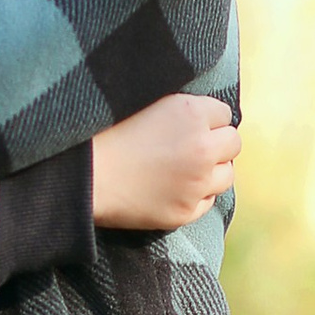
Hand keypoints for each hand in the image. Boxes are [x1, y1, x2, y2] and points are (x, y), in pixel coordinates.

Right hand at [89, 92, 239, 232]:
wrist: (81, 177)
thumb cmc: (104, 133)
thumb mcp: (145, 103)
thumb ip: (180, 106)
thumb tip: (206, 113)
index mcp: (191, 114)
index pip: (223, 113)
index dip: (204, 118)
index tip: (186, 125)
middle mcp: (202, 148)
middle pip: (233, 143)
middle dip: (216, 143)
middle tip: (190, 147)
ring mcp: (196, 184)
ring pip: (227, 175)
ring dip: (212, 170)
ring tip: (185, 169)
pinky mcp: (185, 212)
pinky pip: (208, 202)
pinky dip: (196, 195)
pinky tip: (173, 189)